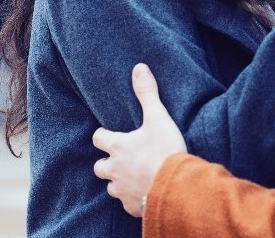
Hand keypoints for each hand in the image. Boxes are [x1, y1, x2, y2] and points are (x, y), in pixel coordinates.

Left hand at [93, 64, 185, 217]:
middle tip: (120, 158)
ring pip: (111, 187)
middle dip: (107, 163)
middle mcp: (115, 170)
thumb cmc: (165, 151)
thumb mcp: (158, 117)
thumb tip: (139, 68)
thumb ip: (147, 93)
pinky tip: (143, 194)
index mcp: (118, 147)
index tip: (109, 133)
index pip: (98, 138)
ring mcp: (123, 190)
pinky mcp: (133, 206)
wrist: (177, 187)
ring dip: (118, 182)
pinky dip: (132, 199)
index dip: (103, 136)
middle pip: (99, 167)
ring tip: (131, 177)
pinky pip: (127, 204)